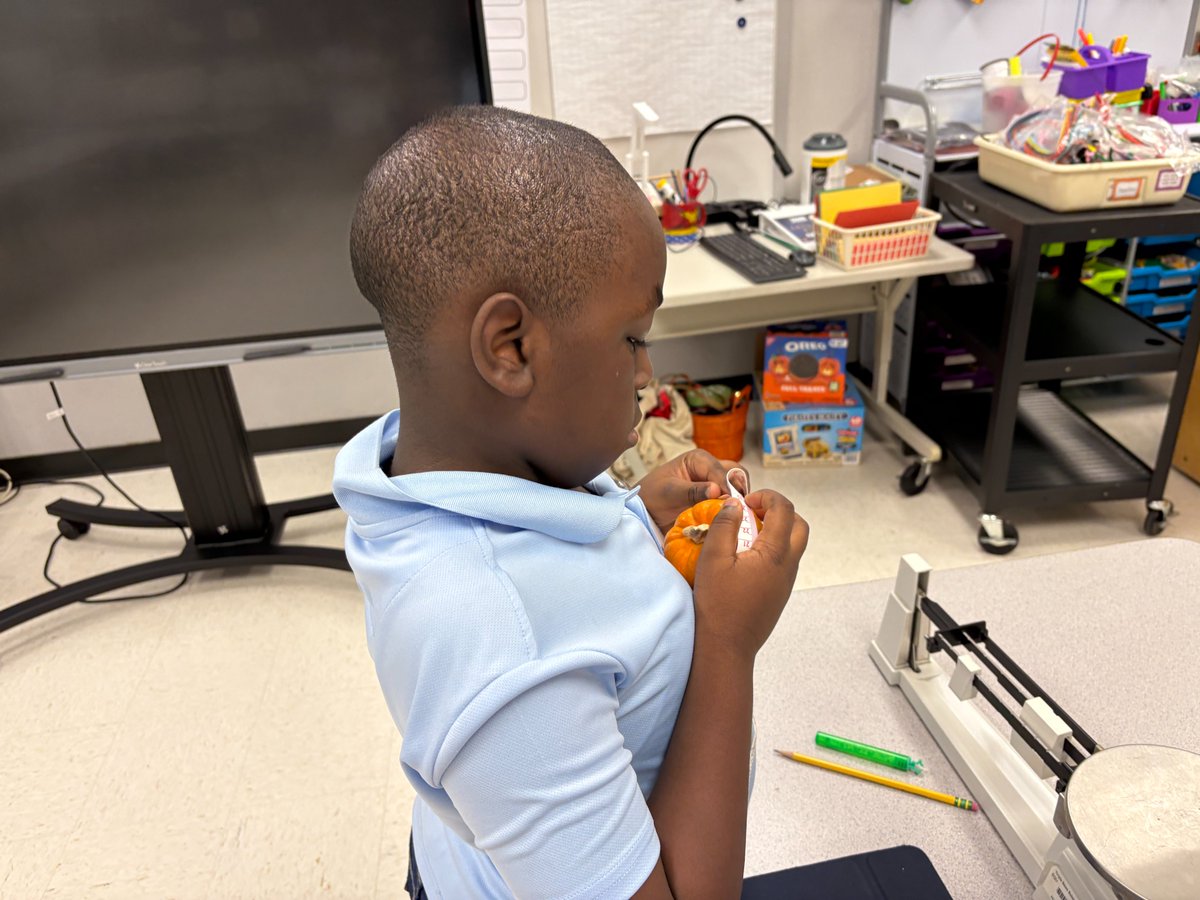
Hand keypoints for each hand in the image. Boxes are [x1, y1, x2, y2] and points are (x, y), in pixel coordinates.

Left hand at [637, 450, 749, 531]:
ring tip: (735, 517)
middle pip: (736, 475)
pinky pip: (730, 503)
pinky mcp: (715, 501)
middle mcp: (710, 470)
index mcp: (699, 459)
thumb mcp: (669, 492)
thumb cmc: (652, 497)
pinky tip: (731, 522)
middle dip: (738, 491)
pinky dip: (732, 511)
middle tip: (737, 509)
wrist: (644, 512)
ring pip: (737, 489)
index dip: (727, 487)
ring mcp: (714, 485)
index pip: (722, 471)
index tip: (728, 503)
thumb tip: (717, 490)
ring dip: (738, 502)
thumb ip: (692, 491)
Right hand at [692, 490, 808, 661]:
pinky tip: (745, 557)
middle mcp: (788, 566)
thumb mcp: (713, 558)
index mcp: (775, 554)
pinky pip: (784, 561)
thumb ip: (725, 526)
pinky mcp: (780, 593)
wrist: (726, 647)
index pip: (784, 510)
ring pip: (794, 544)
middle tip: (753, 513)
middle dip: (779, 511)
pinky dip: (772, 548)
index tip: (745, 502)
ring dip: (776, 530)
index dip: (767, 497)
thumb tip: (734, 505)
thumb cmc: (717, 605)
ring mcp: (786, 582)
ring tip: (746, 534)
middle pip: (800, 526)